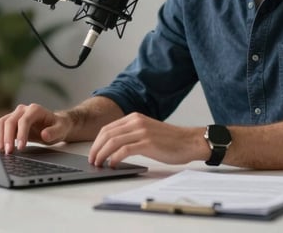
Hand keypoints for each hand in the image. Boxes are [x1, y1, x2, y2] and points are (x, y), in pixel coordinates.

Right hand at [0, 103, 72, 153]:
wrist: (55, 124)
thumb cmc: (58, 126)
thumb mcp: (61, 130)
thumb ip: (54, 132)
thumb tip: (44, 135)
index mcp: (35, 110)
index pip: (24, 121)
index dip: (21, 134)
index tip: (20, 147)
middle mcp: (23, 110)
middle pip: (10, 121)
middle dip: (7, 137)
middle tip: (8, 152)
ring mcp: (15, 115)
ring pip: (2, 123)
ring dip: (0, 136)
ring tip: (1, 150)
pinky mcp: (11, 122)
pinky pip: (0, 127)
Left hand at [88, 112, 206, 166]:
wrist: (189, 142)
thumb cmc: (171, 141)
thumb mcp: (147, 131)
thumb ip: (132, 134)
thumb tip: (113, 147)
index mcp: (135, 118)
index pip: (108, 128)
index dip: (96, 142)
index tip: (93, 152)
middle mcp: (136, 122)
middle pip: (107, 134)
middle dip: (96, 149)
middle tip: (92, 160)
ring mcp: (142, 131)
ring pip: (112, 141)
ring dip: (102, 154)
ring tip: (99, 164)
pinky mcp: (147, 143)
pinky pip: (124, 150)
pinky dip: (114, 158)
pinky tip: (113, 165)